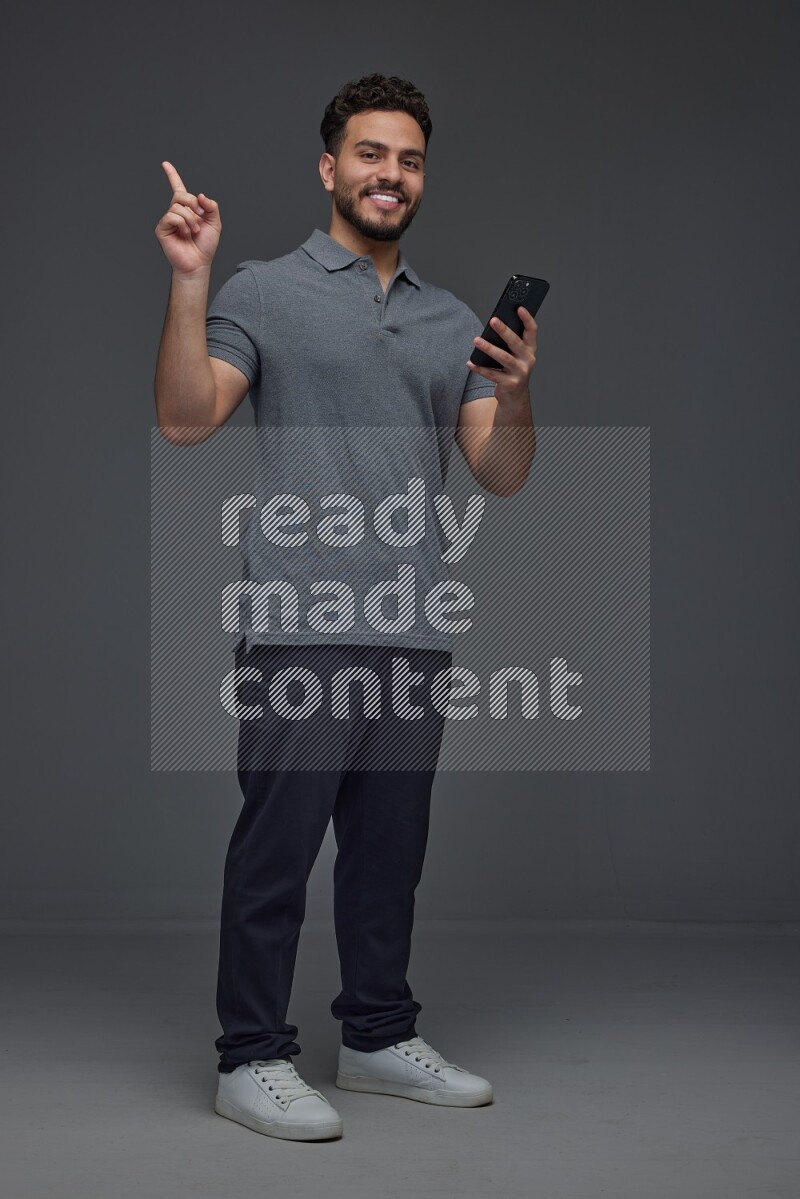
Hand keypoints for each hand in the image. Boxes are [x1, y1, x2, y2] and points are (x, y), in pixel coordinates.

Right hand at [154, 161, 220, 275]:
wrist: (198, 263)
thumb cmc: (205, 246)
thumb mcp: (215, 223)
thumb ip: (211, 206)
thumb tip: (200, 195)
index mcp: (187, 209)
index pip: (178, 188)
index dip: (172, 175)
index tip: (165, 164)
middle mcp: (175, 212)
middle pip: (181, 194)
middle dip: (194, 204)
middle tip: (201, 217)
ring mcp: (168, 220)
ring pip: (178, 207)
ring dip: (191, 219)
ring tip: (194, 232)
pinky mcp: (162, 228)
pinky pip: (171, 216)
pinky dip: (182, 224)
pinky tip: (185, 234)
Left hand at [466, 307, 537, 402]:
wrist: (515, 396)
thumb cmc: (512, 370)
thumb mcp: (516, 355)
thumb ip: (509, 342)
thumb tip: (494, 325)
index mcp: (530, 349)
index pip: (532, 331)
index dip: (527, 319)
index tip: (519, 308)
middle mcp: (528, 360)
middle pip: (516, 343)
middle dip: (504, 331)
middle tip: (493, 320)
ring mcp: (520, 373)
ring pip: (504, 358)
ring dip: (489, 348)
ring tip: (476, 340)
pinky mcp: (510, 384)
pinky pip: (492, 375)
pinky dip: (480, 369)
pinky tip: (470, 363)